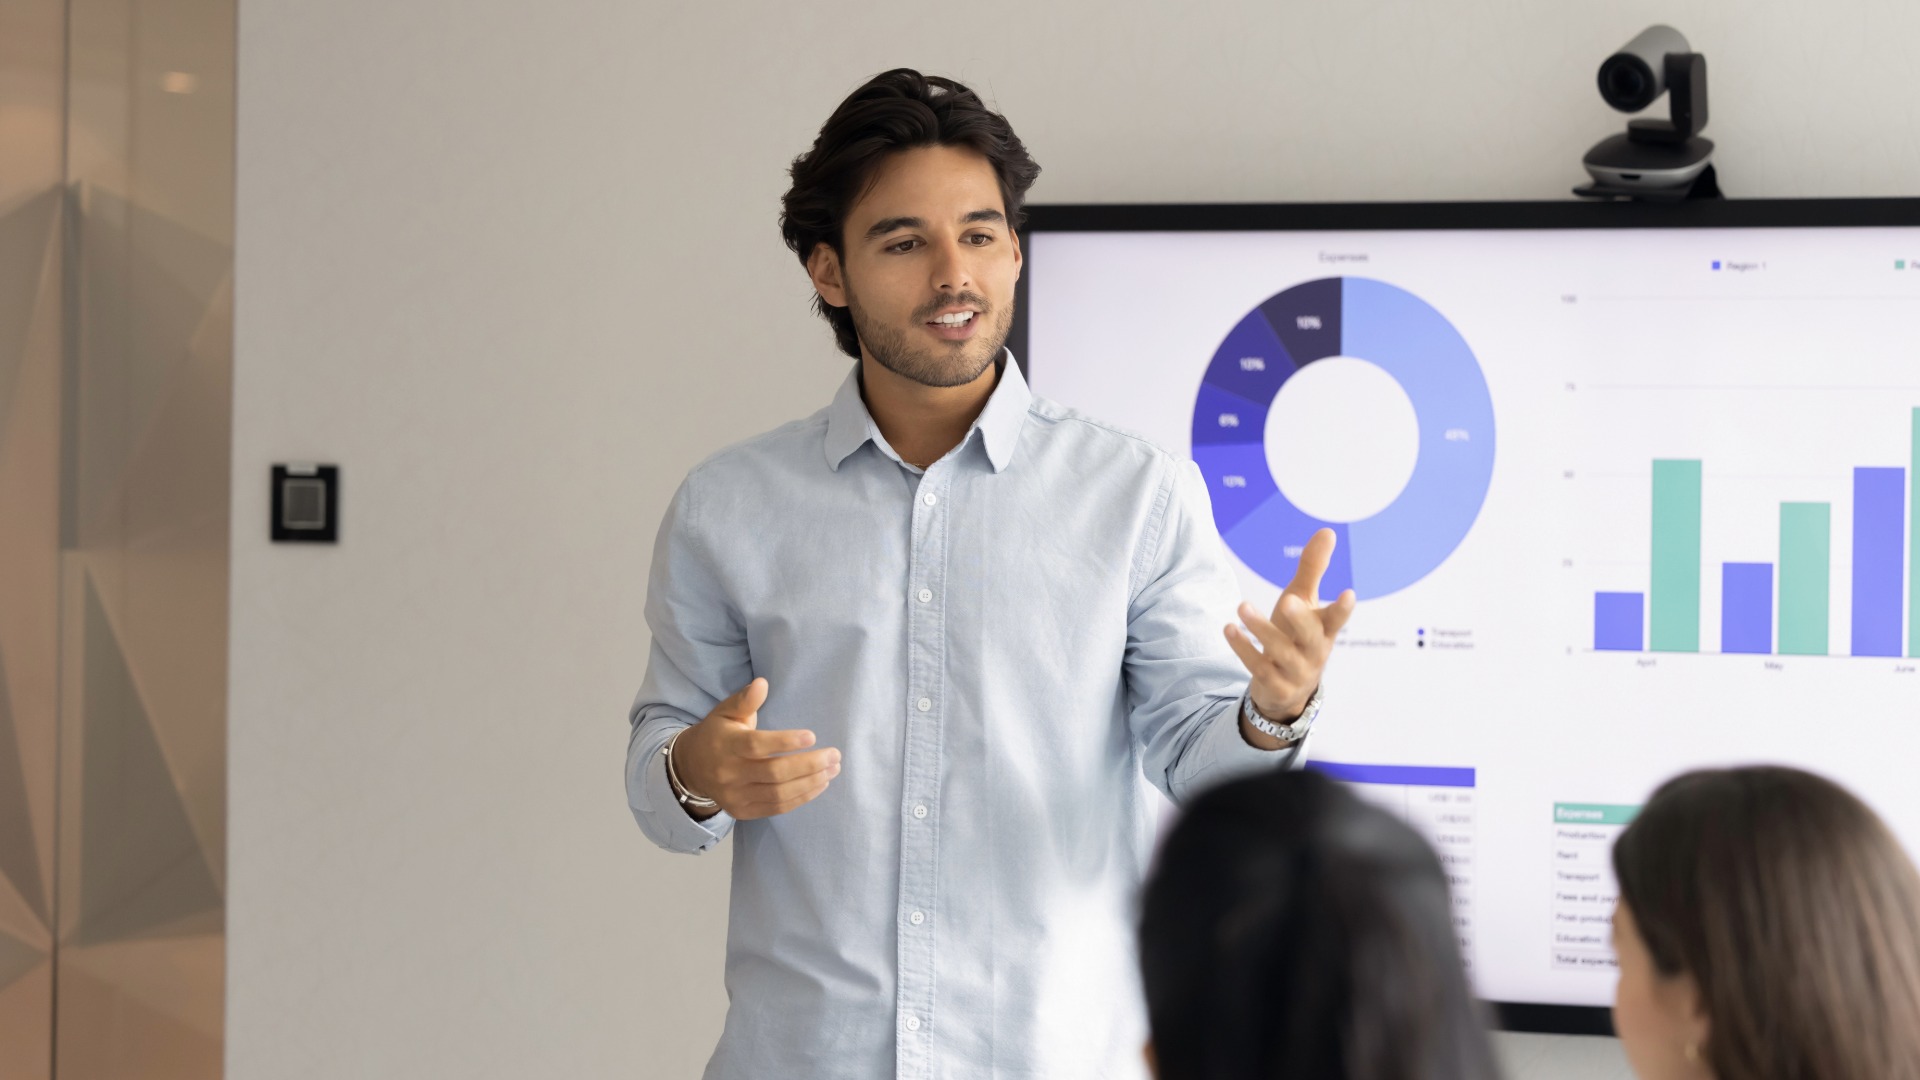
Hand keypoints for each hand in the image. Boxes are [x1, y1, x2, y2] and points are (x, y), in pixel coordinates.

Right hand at [670, 678, 840, 820]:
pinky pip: (776, 808)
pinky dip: (801, 798)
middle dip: (809, 765)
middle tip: (834, 755)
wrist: (691, 768)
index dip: (785, 742)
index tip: (812, 736)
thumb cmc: (717, 734)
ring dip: (810, 783)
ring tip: (833, 770)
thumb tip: (763, 683)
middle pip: (774, 773)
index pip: (757, 746)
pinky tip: (819, 785)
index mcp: (727, 745)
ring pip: (778, 794)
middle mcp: (730, 773)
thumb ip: (745, 699)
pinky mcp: (742, 811)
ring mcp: (735, 796)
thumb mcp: (726, 712)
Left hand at [1224, 528, 1356, 721]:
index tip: (1348, 594)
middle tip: (1289, 600)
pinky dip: (1243, 648)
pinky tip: (1229, 629)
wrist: (1287, 689)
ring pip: (1280, 652)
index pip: (1336, 619)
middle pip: (1310, 637)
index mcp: (1323, 630)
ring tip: (1242, 606)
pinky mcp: (1275, 685)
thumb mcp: (1304, 601)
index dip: (1342, 609)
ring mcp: (1295, 672)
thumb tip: (1327, 531)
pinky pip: (1259, 667)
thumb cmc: (1296, 635)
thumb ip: (1313, 568)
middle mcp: (1313, 652)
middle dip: (1300, 620)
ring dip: (1261, 629)